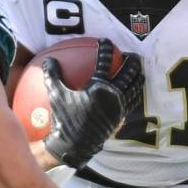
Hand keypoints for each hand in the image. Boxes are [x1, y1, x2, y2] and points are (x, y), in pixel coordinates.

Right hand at [42, 39, 143, 168]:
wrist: (75, 146)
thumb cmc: (64, 119)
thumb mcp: (55, 96)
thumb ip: (52, 75)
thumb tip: (48, 60)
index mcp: (98, 87)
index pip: (104, 61)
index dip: (105, 48)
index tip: (105, 42)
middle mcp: (112, 95)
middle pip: (128, 72)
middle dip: (131, 60)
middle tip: (130, 54)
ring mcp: (119, 107)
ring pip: (135, 87)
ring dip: (138, 76)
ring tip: (139, 70)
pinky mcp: (121, 117)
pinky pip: (132, 102)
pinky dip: (135, 93)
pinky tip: (134, 92)